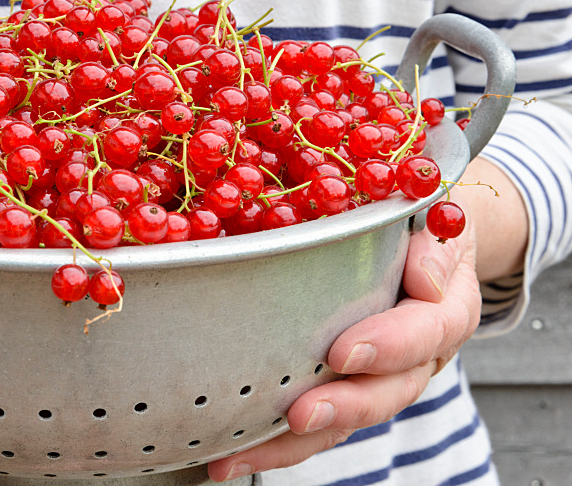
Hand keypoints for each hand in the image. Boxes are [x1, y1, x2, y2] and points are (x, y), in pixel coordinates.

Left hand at [207, 218, 480, 480]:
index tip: (344, 352)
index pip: (427, 332)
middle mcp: (417, 356)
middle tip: (300, 414)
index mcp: (445, 311)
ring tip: (243, 454)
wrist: (428, 243)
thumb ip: (435, 247)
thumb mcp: (439, 220)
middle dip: (342, 407)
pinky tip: (230, 455)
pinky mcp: (344, 387)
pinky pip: (316, 423)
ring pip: (345, 420)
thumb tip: (426, 280)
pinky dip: (275, 443)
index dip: (389, 347)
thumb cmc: (424, 227)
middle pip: (387, 393)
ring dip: (294, 442)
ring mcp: (380, 378)